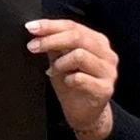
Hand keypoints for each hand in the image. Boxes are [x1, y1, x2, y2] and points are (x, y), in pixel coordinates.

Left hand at [30, 17, 116, 139]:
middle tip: (32, 46)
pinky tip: (66, 83)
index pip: (73, 26)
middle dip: (50, 40)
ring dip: (60, 63)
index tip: (31, 28)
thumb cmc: (72, 84)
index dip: (50, 25)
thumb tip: (37, 30)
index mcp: (98, 41)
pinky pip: (81, 78)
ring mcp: (109, 72)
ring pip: (79, 55)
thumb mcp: (60, 60)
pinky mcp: (105, 89)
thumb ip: (55, 45)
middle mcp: (107, 54)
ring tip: (54, 71)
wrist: (84, 113)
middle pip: (77, 37)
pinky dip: (68, 79)